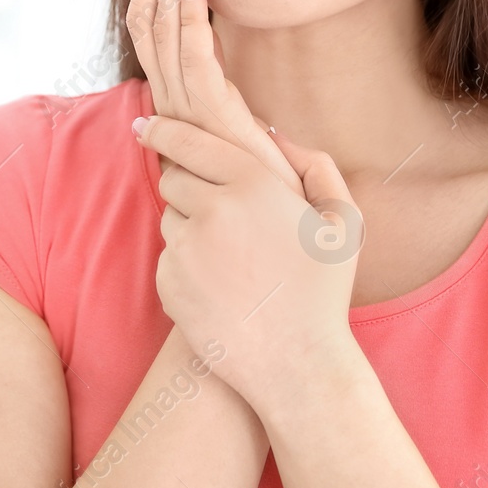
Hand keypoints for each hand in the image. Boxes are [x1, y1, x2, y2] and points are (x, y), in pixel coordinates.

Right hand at [124, 0, 297, 189]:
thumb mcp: (244, 133)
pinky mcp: (213, 119)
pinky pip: (193, 58)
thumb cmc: (265, 187)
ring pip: (161, 31)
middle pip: (146, 19)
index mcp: (175, 100)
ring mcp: (186, 110)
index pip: (149, 27)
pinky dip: (190, 16)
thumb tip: (235, 74)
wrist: (275, 232)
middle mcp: (170, 101)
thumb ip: (229, 101)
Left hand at [133, 112, 364, 412]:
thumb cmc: (324, 291)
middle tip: (218, 209)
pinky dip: (186, 265)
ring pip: (169, 218)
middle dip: (188, 184)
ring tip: (231, 258)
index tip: (146, 123)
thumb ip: (314, 166)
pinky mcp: (167, 283)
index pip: (188, 140)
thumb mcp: (342, 220)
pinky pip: (167, 258)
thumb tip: (274, 134)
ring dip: (189, 225)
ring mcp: (185, 248)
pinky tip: (221, 287)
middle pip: (172, 176)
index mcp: (253, 184)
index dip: (162, 128)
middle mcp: (212, 209)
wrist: (297, 364)